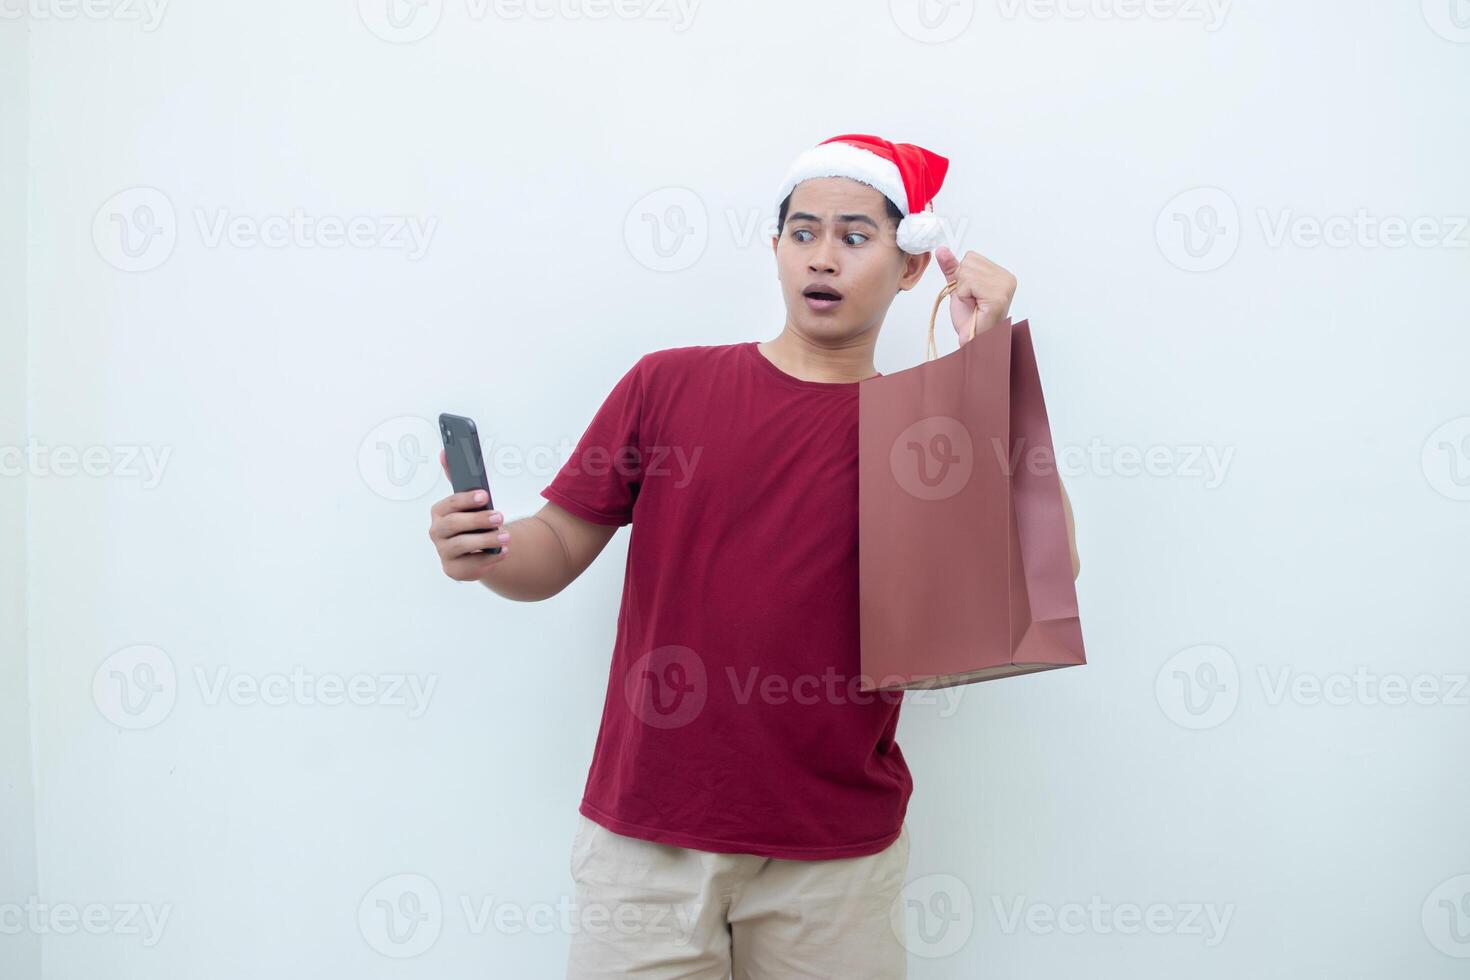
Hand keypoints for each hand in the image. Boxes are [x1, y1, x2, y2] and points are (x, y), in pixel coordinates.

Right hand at [429, 449, 510, 581]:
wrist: (477, 551)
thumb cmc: (472, 522)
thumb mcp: (468, 501)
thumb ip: (457, 478)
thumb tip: (445, 451)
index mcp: (440, 512)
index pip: (449, 504)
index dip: (466, 499)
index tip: (484, 495)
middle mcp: (437, 532)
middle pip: (453, 525)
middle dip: (478, 520)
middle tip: (500, 516)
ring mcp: (444, 552)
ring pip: (461, 545)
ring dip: (486, 539)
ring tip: (506, 536)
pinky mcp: (453, 569)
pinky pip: (470, 565)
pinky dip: (489, 558)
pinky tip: (502, 552)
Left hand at [934, 245, 1015, 344]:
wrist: (973, 340)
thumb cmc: (970, 318)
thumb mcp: (959, 288)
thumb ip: (952, 268)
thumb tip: (941, 250)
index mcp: (1001, 274)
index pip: (971, 257)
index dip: (964, 277)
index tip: (972, 293)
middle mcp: (1006, 278)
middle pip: (968, 262)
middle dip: (963, 283)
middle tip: (972, 300)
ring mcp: (1004, 287)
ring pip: (967, 271)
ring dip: (963, 290)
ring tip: (973, 303)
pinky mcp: (997, 297)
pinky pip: (969, 283)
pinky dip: (964, 295)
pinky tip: (974, 306)